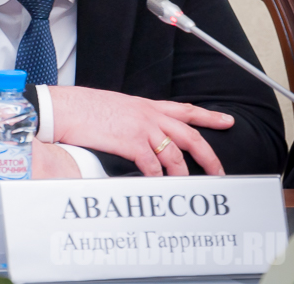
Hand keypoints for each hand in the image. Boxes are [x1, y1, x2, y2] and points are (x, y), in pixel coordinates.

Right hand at [49, 87, 233, 176]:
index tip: (227, 121)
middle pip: (190, 136)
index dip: (209, 116)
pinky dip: (157, 178)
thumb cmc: (85, 107)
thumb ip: (134, 117)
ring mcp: (141, 128)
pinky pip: (153, 166)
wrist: (66, 107)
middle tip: (219, 171)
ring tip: (186, 187)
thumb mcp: (116, 106)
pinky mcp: (130, 142)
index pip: (185, 109)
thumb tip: (142, 132)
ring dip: (183, 174)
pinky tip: (156, 184)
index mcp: (146, 105)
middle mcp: (148, 115)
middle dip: (208, 155)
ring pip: (175, 155)